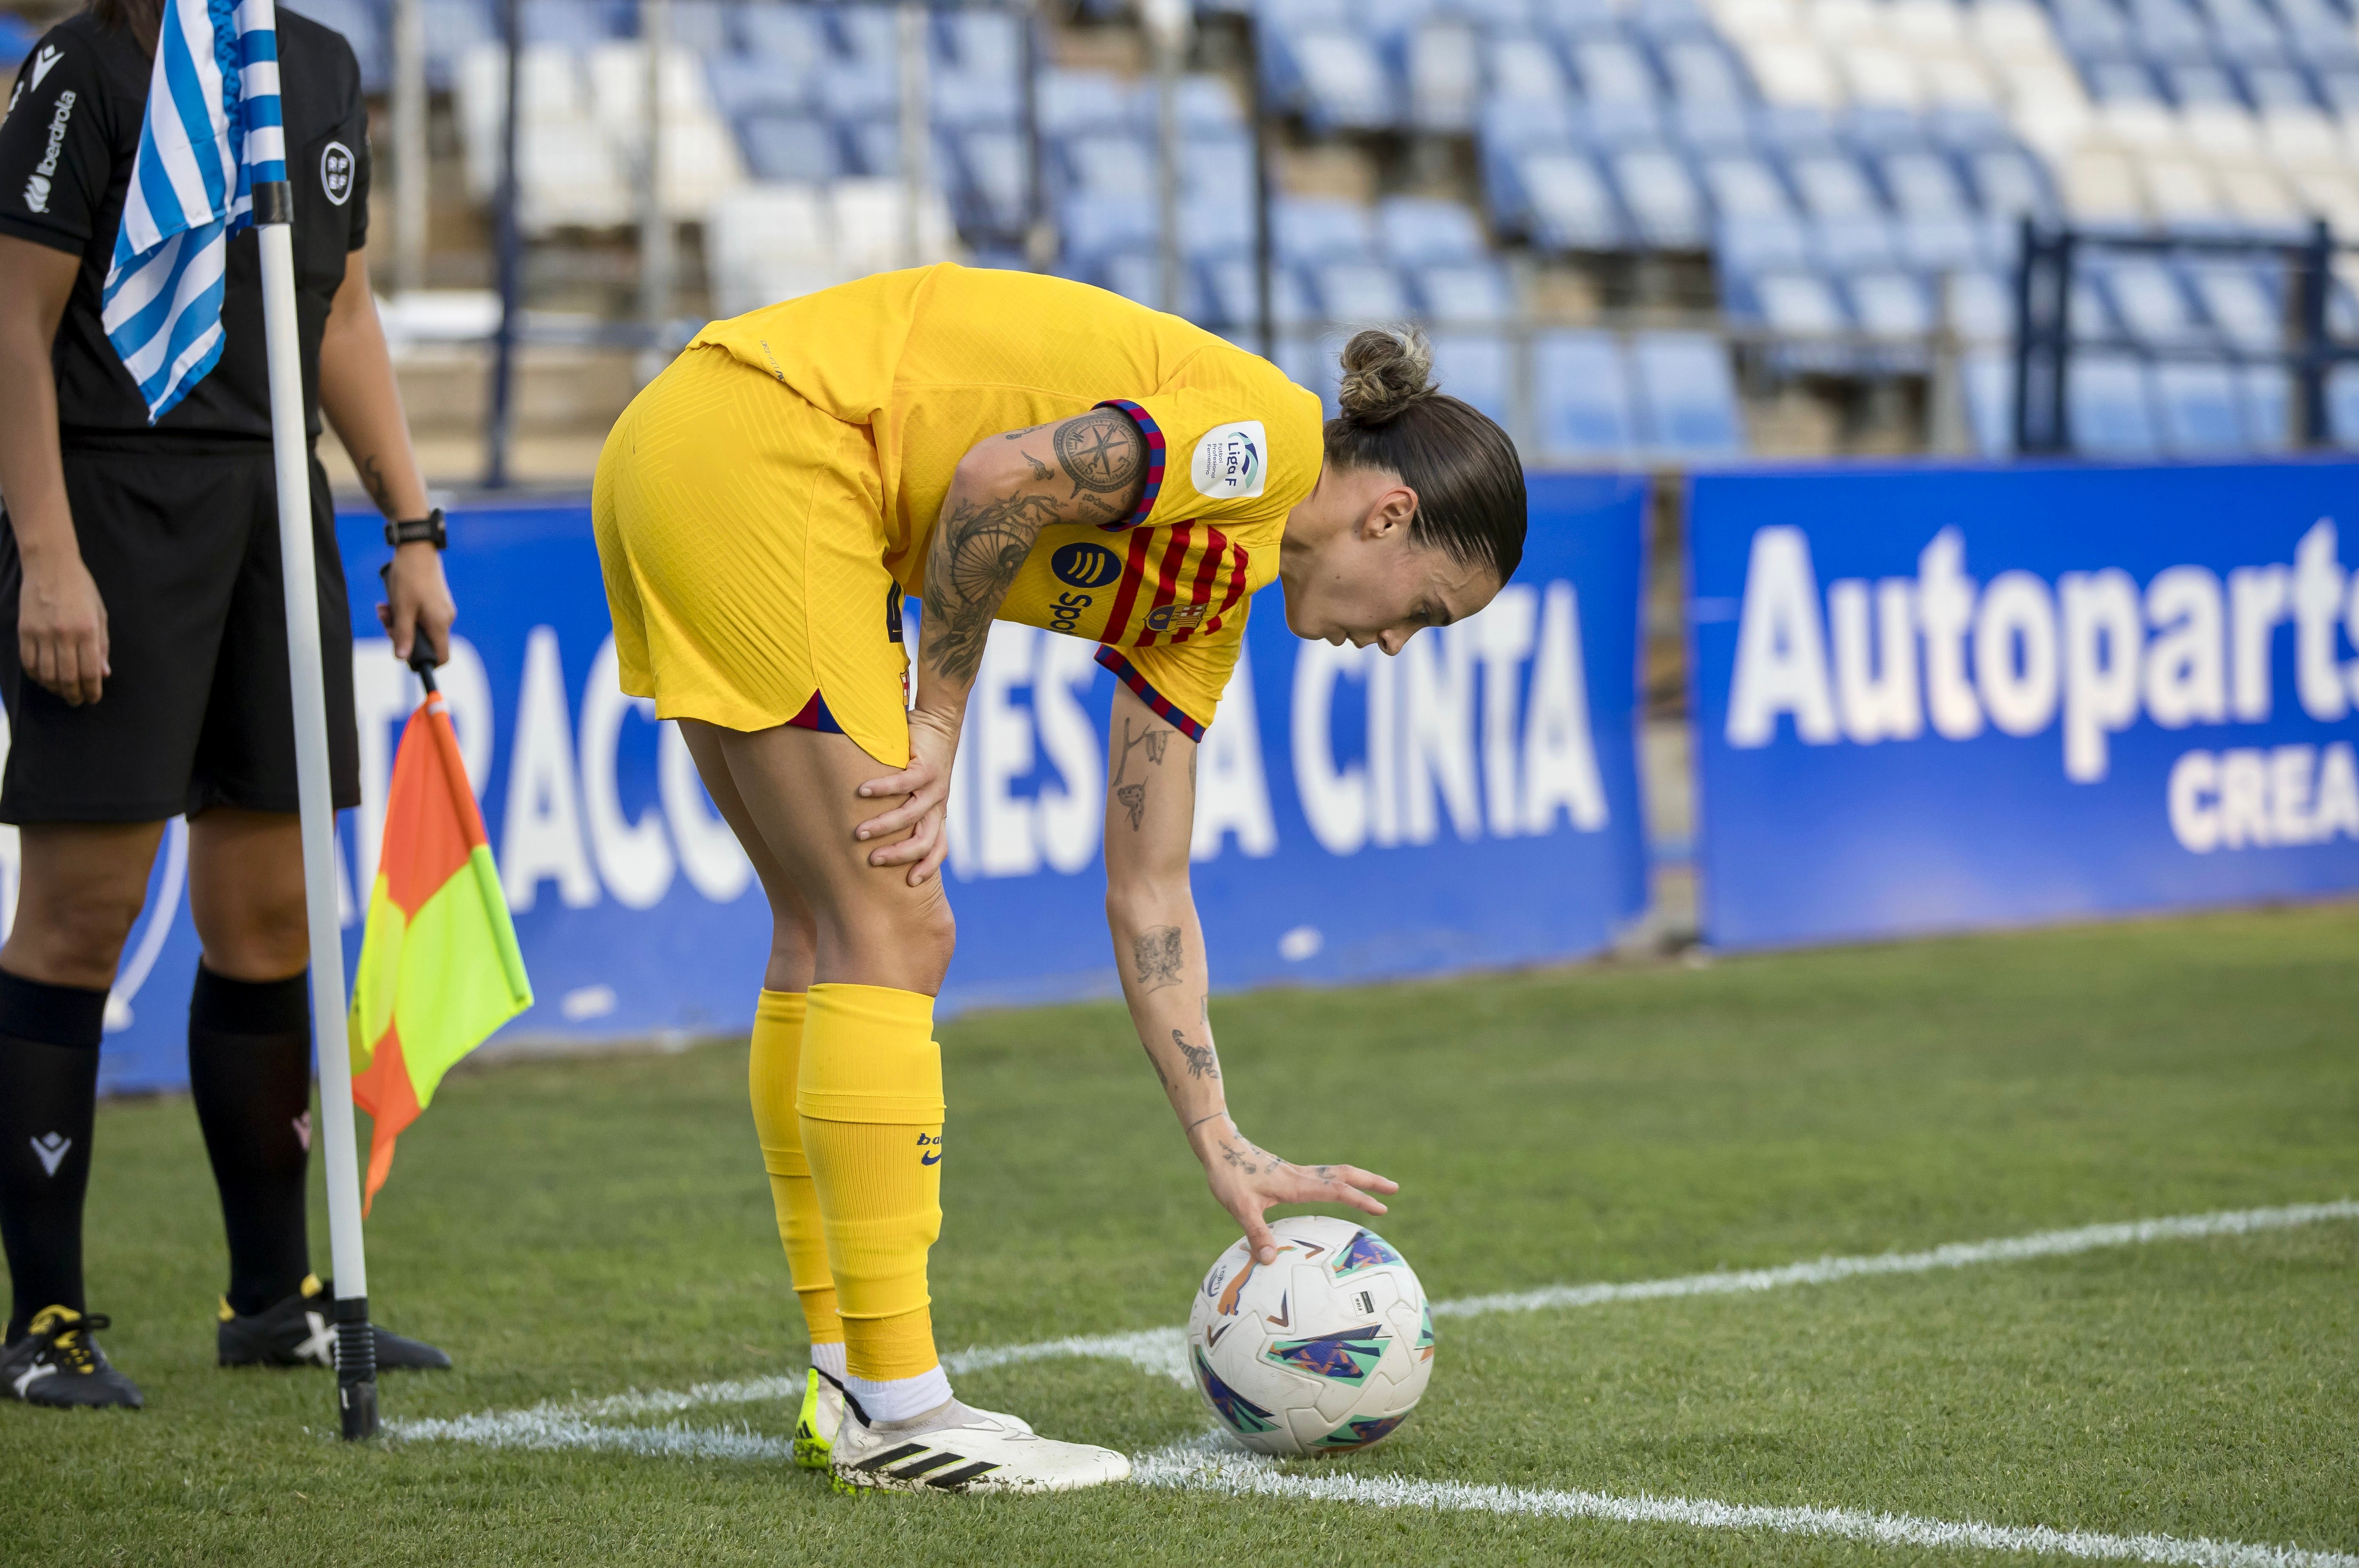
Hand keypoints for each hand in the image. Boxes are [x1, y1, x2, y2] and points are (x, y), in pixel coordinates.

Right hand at [19, 550, 108, 705]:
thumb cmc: (81, 589)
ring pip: (46, 674)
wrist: (50, 566)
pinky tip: (44, 679)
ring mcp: (41, 633)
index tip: (93, 698)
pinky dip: (36, 676)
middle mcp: (64, 634)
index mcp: (87, 631)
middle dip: (73, 695)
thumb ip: (102, 646)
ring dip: (55, 688)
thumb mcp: (100, 615)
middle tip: (77, 701)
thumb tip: (104, 674)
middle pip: (67, 677)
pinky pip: (28, 662)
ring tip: (62, 692)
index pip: (90, 672)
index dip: (92, 691)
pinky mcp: (24, 631)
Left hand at [376, 542, 454, 665]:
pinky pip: (421, 614)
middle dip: (402, 635)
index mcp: (440, 623)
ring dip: (400, 621)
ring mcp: (442, 609)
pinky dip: (406, 612)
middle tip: (384, 622)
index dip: (425, 661)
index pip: (441, 656)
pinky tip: (391, 601)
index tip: (405, 655)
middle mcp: (445, 618)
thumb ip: (403, 635)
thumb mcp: (402, 609)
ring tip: (384, 608)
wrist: (417, 548)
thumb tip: (402, 657)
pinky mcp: (436, 600)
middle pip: (426, 641)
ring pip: (420, 626)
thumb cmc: (410, 577)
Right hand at [853, 705, 957, 885]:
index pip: (938, 847)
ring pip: (910, 815)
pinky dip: (882, 789)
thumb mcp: (916, 789)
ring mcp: (935, 786)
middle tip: (872, 862)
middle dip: (899, 855)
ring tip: (858, 833)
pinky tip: (861, 792)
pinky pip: (902, 783)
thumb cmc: (920, 758)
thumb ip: (902, 807)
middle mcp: (939, 804)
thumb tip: (872, 831)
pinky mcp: (927, 767)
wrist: (939, 722)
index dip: (927, 866)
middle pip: (924, 840)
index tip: (910, 883)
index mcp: (937, 812)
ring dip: (883, 826)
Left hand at [1194, 1117, 1397, 1264]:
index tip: (1382, 1207)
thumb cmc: (1229, 1175)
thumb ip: (1256, 1233)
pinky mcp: (1290, 1174)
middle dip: (1371, 1181)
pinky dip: (1340, 1180)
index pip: (1336, 1191)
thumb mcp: (1240, 1207)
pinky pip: (1323, 1176)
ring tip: (1378, 1185)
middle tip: (1395, 1188)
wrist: (1220, 1147)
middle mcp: (1302, 1176)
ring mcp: (1297, 1173)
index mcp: (1296, 1184)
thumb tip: (1269, 1260)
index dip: (1360, 1199)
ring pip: (1336, 1173)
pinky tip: (1338, 1189)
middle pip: (1345, 1174)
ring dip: (1359, 1178)